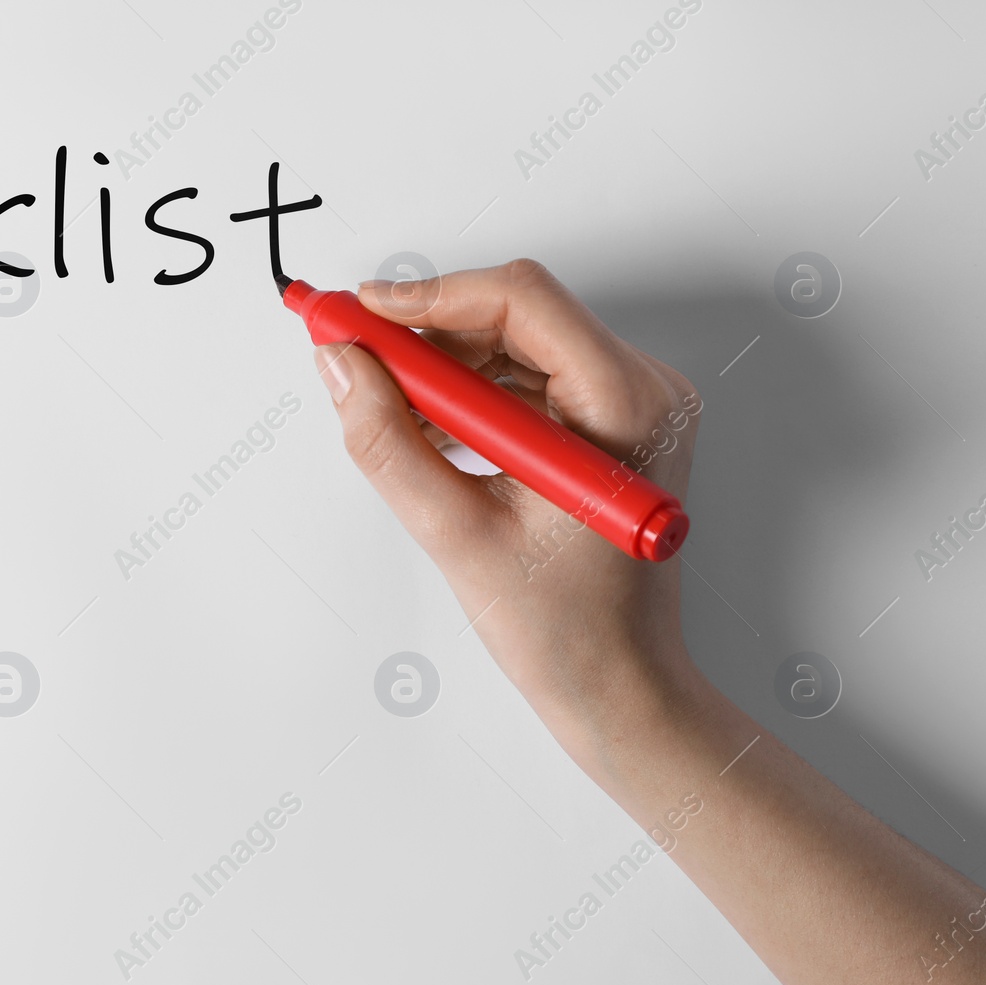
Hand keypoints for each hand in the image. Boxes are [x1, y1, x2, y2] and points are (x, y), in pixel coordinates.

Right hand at [314, 259, 703, 731]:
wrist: (620, 687)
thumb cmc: (567, 632)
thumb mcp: (456, 535)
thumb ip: (387, 443)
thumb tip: (341, 366)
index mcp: (628, 407)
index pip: (520, 302)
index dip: (428, 297)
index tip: (356, 313)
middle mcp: (644, 390)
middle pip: (517, 313)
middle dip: (426, 332)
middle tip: (350, 352)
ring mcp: (631, 404)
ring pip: (516, 341)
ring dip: (443, 366)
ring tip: (386, 408)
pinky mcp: (610, 422)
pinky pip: (528, 376)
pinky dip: (469, 393)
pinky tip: (426, 431)